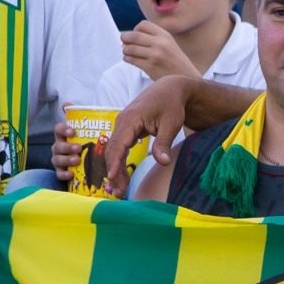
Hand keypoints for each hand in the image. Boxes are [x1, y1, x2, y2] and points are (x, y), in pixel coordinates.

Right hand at [51, 106, 79, 180]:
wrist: (88, 159)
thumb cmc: (84, 141)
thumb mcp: (85, 129)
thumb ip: (78, 117)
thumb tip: (66, 103)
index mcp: (64, 135)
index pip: (58, 129)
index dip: (63, 129)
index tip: (72, 131)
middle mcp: (59, 147)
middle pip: (57, 146)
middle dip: (67, 147)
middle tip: (78, 148)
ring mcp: (59, 160)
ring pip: (57, 159)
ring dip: (66, 160)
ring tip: (77, 160)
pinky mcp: (61, 171)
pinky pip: (59, 173)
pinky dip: (63, 174)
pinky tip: (70, 174)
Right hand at [105, 76, 191, 196]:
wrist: (170, 89)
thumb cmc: (171, 105)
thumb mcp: (171, 124)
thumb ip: (164, 143)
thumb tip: (162, 162)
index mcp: (130, 119)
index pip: (118, 143)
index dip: (114, 162)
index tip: (113, 178)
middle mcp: (121, 122)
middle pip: (111, 150)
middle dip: (113, 172)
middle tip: (119, 193)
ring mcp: (122, 125)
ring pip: (113, 151)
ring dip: (115, 170)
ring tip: (120, 190)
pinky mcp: (126, 129)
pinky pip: (118, 148)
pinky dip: (119, 162)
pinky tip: (122, 177)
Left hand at [121, 21, 200, 81]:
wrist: (186, 79)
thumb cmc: (175, 62)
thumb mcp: (170, 44)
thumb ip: (154, 38)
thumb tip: (129, 36)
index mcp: (165, 36)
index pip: (143, 25)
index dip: (135, 29)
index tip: (135, 35)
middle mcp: (160, 44)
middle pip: (134, 35)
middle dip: (124, 37)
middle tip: (123, 40)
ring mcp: (155, 56)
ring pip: (130, 48)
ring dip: (125, 50)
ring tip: (127, 52)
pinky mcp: (150, 67)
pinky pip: (132, 60)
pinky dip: (127, 58)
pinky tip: (129, 59)